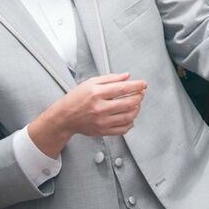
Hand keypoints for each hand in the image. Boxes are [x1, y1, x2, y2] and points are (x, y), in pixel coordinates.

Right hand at [30, 73, 146, 157]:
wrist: (64, 117)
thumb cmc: (76, 98)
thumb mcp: (91, 83)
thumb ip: (110, 79)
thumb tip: (127, 76)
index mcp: (97, 93)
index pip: (123, 88)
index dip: (137, 86)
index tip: (143, 84)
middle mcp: (100, 108)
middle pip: (129, 103)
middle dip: (139, 97)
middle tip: (141, 93)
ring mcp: (102, 121)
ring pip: (129, 116)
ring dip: (137, 109)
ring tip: (136, 103)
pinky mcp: (103, 131)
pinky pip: (123, 129)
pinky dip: (131, 122)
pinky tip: (130, 116)